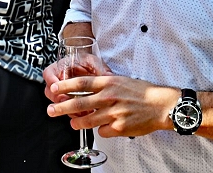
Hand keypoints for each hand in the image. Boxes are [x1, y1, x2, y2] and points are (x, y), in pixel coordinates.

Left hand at [46, 74, 177, 138]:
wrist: (161, 105)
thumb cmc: (142, 92)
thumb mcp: (121, 80)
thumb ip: (105, 85)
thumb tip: (88, 89)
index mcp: (109, 82)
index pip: (81, 83)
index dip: (65, 86)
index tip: (54, 88)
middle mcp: (109, 96)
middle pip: (79, 103)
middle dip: (61, 107)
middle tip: (51, 111)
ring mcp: (113, 113)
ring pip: (88, 120)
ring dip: (77, 122)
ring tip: (72, 123)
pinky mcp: (119, 127)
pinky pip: (102, 131)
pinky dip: (101, 130)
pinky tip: (104, 127)